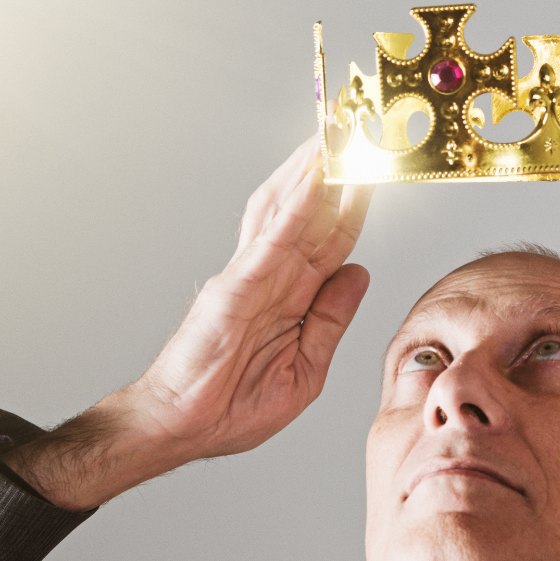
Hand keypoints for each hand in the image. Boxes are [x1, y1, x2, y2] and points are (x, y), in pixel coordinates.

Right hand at [5, 134, 373, 510]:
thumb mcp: (305, 368)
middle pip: (310, 212)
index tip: (379, 174)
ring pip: (289, 211)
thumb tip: (360, 273)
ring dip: (316, 171)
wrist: (180, 430)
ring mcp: (250, 278)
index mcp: (289, 297)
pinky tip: (316, 179)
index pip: (330, 241)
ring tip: (341, 134)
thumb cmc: (231, 406)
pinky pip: (272, 240)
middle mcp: (270, 277)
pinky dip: (295, 206)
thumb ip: (331, 319)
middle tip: (361, 130)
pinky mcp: (234, 289)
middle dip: (336, 172)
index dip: (355, 206)